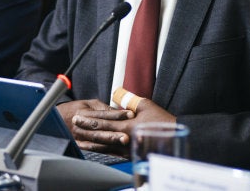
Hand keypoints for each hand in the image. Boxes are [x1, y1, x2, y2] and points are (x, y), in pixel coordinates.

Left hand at [59, 98, 175, 156]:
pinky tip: (96, 149)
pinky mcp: (132, 155)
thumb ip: (129, 100)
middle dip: (86, 130)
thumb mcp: (146, 106)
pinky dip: (103, 151)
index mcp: (127, 126)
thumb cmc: (163, 122)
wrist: (175, 140)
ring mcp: (128, 149)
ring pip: (105, 146)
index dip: (89, 120)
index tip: (78, 117)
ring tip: (80, 141)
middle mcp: (125, 139)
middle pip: (101, 135)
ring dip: (91, 143)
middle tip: (74, 126)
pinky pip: (114, 153)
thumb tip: (117, 94)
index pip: (103, 122)